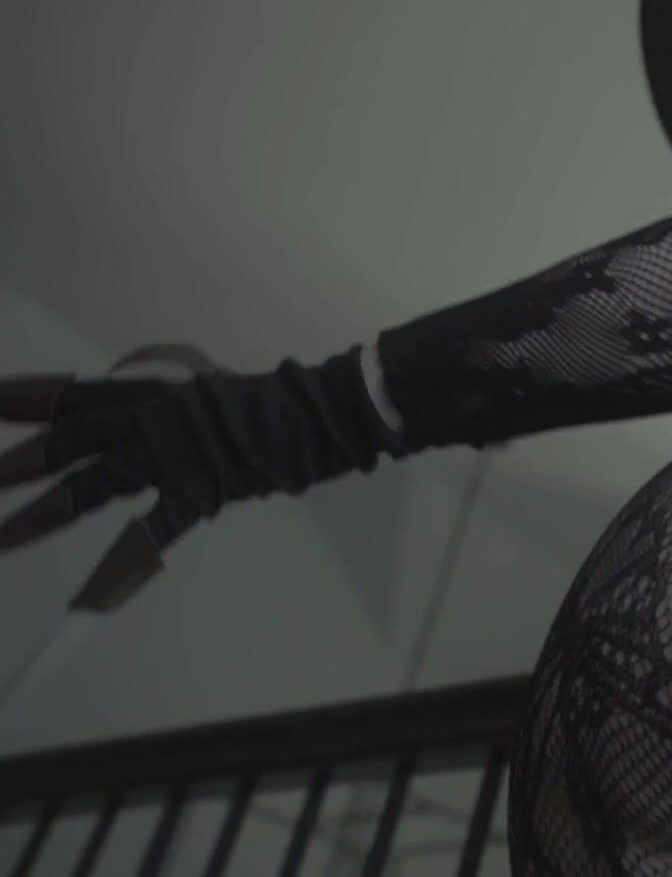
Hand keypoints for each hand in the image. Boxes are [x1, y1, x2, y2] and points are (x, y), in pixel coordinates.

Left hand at [2, 350, 396, 561]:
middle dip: (15, 462)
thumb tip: (145, 415)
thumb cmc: (275, 400)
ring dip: (39, 513)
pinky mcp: (196, 490)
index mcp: (150, 393)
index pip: (72, 396)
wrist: (319, 411)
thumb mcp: (210, 389)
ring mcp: (168, 456)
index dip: (24, 399)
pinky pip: (149, 535)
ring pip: (89, 487)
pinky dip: (117, 572)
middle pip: (65, 441)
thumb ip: (171, 404)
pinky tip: (84, 605)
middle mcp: (147, 419)